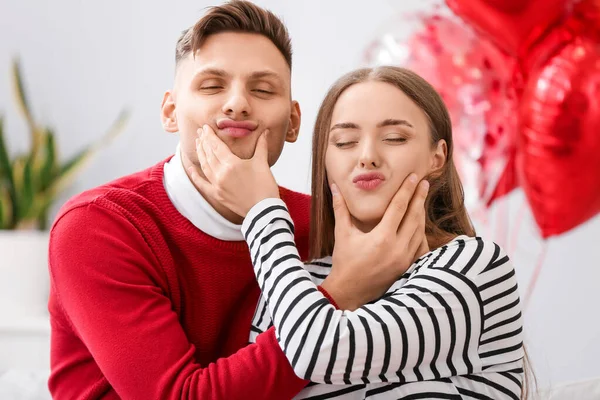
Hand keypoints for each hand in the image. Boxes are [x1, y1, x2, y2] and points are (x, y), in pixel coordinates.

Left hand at [187, 124, 279, 216]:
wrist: (264, 210)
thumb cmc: (265, 186)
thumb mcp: (262, 163)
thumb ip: (261, 145)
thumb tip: (265, 131)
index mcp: (231, 164)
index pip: (216, 146)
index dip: (210, 135)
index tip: (206, 127)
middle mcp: (221, 173)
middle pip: (208, 154)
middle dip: (204, 142)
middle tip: (200, 132)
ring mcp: (217, 185)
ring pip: (204, 166)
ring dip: (200, 153)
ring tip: (197, 143)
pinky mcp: (217, 195)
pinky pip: (202, 184)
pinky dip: (195, 176)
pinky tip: (190, 168)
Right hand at [320, 174, 429, 309]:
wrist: (349, 290)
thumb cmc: (344, 261)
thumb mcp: (342, 233)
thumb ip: (340, 208)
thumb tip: (334, 187)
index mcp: (382, 238)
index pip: (399, 207)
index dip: (407, 190)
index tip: (414, 177)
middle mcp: (397, 248)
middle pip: (414, 217)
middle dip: (419, 198)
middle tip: (424, 183)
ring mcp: (404, 259)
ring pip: (419, 231)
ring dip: (421, 214)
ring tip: (421, 199)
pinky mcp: (407, 266)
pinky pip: (420, 245)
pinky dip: (421, 232)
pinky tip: (420, 223)